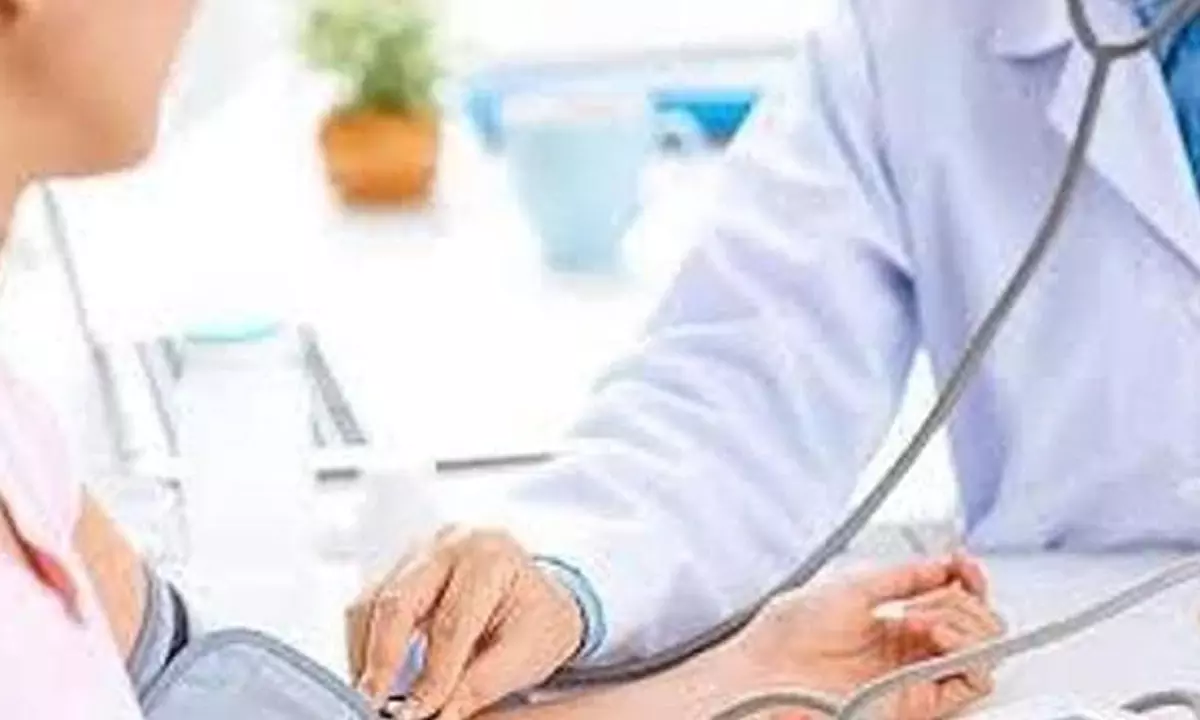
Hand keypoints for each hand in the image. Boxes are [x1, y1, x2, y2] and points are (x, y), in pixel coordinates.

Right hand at [346, 526, 585, 719]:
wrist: (532, 594)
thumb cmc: (535, 619)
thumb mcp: (528, 652)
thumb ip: (483, 682)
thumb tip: (440, 714)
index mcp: (492, 557)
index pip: (452, 623)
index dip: (433, 675)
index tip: (419, 713)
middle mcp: (449, 543)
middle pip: (398, 601)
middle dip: (382, 660)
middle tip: (374, 705)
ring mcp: (417, 552)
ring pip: (371, 602)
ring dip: (365, 654)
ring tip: (372, 695)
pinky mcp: (396, 568)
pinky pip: (365, 606)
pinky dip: (363, 644)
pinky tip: (375, 676)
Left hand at [737, 554, 1004, 718]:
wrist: (766, 671)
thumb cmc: (788, 632)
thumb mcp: (852, 586)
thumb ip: (903, 577)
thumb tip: (944, 565)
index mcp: (894, 621)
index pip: (954, 601)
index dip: (967, 579)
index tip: (961, 560)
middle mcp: (910, 650)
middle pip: (976, 624)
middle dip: (963, 597)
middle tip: (928, 593)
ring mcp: (916, 675)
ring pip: (983, 651)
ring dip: (962, 621)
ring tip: (918, 614)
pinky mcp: (918, 701)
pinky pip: (973, 682)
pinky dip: (967, 652)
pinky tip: (935, 634)